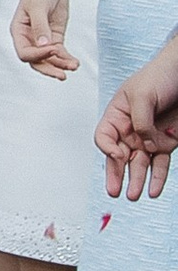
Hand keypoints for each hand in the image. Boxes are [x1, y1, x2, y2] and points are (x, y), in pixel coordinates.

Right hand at [13, 0, 78, 76]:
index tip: (52, 49)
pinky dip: (66, 59)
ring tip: (73, 66)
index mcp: (18, 31)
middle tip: (61, 74)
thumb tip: (43, 44)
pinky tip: (74, 62)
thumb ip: (40, 26)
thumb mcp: (37, 7)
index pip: (24, 52)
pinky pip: (59, 54)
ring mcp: (42, 40)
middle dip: (49, 68)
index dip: (37, 55)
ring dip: (60, 65)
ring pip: (49, 60)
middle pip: (36, 61)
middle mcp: (29, 38)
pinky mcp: (54, 39)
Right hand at [97, 34, 177, 199]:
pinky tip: (154, 190)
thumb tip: (144, 145)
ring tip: (134, 196)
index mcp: (118, 113)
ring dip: (136, 181)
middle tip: (115, 191)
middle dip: (117, 174)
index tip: (118, 156)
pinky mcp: (166, 143)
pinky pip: (160, 164)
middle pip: (119, 156)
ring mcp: (148, 137)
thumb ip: (140, 122)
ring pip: (139, 164)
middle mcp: (131, 128)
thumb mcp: (143, 95)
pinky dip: (157, 178)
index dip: (108, 149)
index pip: (104, 137)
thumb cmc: (161, 75)